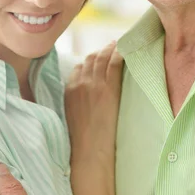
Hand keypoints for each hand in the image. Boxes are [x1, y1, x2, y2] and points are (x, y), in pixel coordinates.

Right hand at [65, 42, 122, 165]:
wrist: (89, 150)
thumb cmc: (83, 139)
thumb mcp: (72, 115)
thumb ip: (76, 100)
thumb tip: (86, 96)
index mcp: (69, 89)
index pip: (79, 66)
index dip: (90, 59)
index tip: (99, 57)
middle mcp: (80, 83)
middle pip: (90, 59)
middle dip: (101, 51)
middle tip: (111, 46)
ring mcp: (94, 85)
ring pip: (102, 58)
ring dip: (110, 49)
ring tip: (119, 45)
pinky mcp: (109, 89)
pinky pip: (114, 64)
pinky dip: (119, 54)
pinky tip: (126, 50)